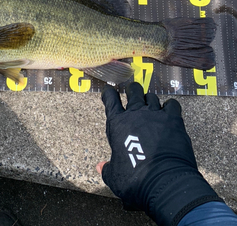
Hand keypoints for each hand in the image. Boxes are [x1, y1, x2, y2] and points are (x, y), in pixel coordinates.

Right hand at [97, 82, 221, 225]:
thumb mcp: (115, 177)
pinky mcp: (173, 119)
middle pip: (133, 91)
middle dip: (132, 90)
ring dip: (150, 100)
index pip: (110, 99)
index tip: (109, 92)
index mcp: (118, 124)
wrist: (165, 182)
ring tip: (151, 107)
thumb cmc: (136, 180)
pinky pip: (172, 104)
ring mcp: (155, 114)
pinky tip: (169, 113)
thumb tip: (100, 167)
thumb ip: (107, 168)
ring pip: (152, 96)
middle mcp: (135, 114)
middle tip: (133, 94)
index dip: (109, 93)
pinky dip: (170, 107)